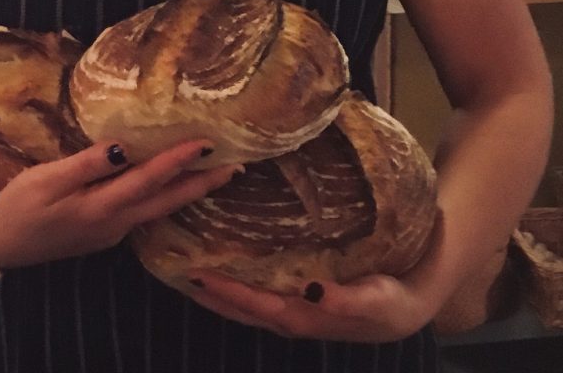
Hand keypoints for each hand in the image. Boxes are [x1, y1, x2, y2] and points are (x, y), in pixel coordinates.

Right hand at [0, 139, 237, 268]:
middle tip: (237, 165)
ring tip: (216, 174)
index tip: (207, 143)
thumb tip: (121, 146)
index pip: (150, 179)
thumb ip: (85, 164)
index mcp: (102, 207)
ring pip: (159, 208)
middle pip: (167, 200)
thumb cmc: (18, 206)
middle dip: (202, 183)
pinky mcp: (104, 231)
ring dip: (188, 191)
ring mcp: (112, 231)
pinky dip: (165, 196)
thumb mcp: (45, 180)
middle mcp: (115, 223)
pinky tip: (172, 185)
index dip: (179, 160)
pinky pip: (144, 211)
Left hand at [185, 270, 436, 342]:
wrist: (409, 307)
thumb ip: (344, 300)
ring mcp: (294, 312)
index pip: (254, 304)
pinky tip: (228, 267)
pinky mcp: (300, 302)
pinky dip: (238, 286)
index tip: (196, 272)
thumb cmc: (390, 302)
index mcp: (302, 317)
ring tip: (189, 270)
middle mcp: (291, 318)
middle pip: (240, 309)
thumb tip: (314, 289)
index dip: (225, 290)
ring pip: (246, 305)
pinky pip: (260, 295)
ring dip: (218, 291)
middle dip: (209, 292)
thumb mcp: (373, 300)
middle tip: (175, 269)